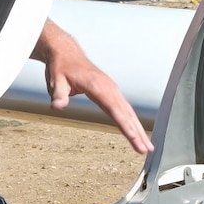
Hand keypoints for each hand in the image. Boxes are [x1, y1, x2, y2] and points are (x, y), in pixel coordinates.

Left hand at [36, 23, 153, 153]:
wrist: (67, 54)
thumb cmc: (62, 67)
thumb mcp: (56, 80)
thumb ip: (59, 94)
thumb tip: (57, 106)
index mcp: (98, 86)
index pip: (114, 108)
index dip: (125, 124)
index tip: (134, 137)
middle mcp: (110, 88)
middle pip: (127, 114)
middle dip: (138, 133)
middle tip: (147, 150)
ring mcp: (113, 91)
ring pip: (129, 113)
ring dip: (140, 130)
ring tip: (148, 147)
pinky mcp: (112, 94)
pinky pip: (125, 111)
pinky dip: (133, 123)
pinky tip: (138, 134)